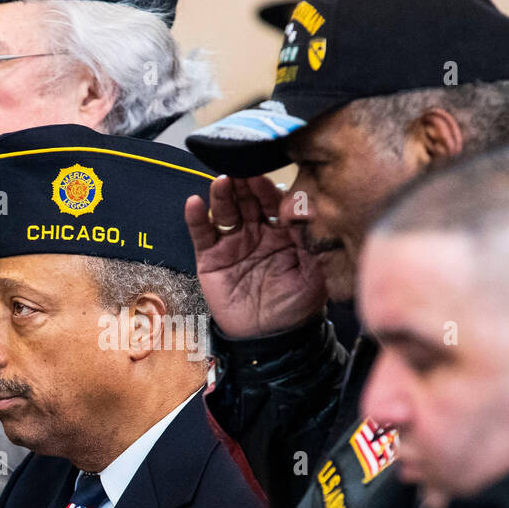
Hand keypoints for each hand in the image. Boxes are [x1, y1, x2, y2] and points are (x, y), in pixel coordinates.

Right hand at [185, 175, 327, 338]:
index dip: (269, 189)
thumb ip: (312, 242)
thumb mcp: (315, 273)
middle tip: (240, 169)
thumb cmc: (296, 306)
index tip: (265, 177)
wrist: (271, 338)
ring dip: (221, 195)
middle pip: (247, 200)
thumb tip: (309, 211)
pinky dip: (196, 218)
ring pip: (225, 211)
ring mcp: (233, 243)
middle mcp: (257, 232)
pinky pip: (202, 234)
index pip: (275, 202)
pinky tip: (194, 203)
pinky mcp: (211, 258)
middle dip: (244, 184)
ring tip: (221, 182)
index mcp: (283, 232)